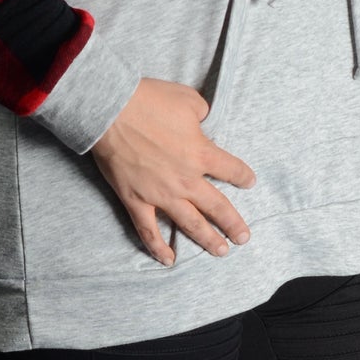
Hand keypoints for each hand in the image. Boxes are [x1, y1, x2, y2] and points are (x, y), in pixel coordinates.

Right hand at [90, 76, 256, 265]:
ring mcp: (161, 194)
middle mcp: (186, 179)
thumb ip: (202, 114)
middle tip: (243, 237)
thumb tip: (202, 122)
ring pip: (190, 223)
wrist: (111, 110)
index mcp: (202, 152)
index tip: (249, 183)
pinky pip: (149, 230)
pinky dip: (158, 247)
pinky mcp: (136, 200)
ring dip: (207, 239)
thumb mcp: (188, 99)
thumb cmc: (149, 100)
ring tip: (221, 252)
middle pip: (217, 206)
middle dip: (233, 223)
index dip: (243, 177)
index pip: (231, 169)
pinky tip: (169, 260)